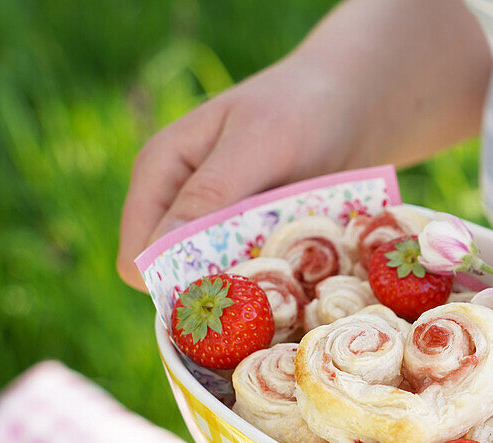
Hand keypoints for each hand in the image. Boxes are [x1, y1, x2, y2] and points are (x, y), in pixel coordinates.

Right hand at [116, 58, 351, 288]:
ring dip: (251, 287)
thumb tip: (160, 250)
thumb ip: (210, 193)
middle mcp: (179, 202)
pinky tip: (305, 266)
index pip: (140, 257)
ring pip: (216, 283)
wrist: (353, 100)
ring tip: (293, 270)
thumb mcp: (256, 145)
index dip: (173, 283)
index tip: (229, 292)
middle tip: (271, 282)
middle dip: (217, 288)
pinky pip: (251, 278)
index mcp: (159, 173)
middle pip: (176, 277)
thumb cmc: (300, 108)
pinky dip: (275, 279)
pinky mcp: (251, 237)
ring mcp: (216, 223)